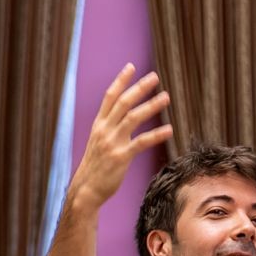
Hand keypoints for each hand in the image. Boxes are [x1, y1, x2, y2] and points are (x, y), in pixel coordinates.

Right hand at [66, 64, 172, 211]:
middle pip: (123, 102)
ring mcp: (112, 143)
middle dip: (139, 87)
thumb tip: (121, 120)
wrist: (86, 189)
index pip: (110, 97)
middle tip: (154, 77)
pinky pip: (141, 142)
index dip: (121, 80)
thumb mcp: (98, 143)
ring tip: (166, 97)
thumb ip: (109, 129)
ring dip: (151, 105)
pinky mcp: (121, 157)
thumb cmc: (95, 168)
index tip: (131, 66)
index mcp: (99, 125)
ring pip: (133, 117)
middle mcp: (104, 130)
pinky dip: (156, 135)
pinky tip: (169, 129)